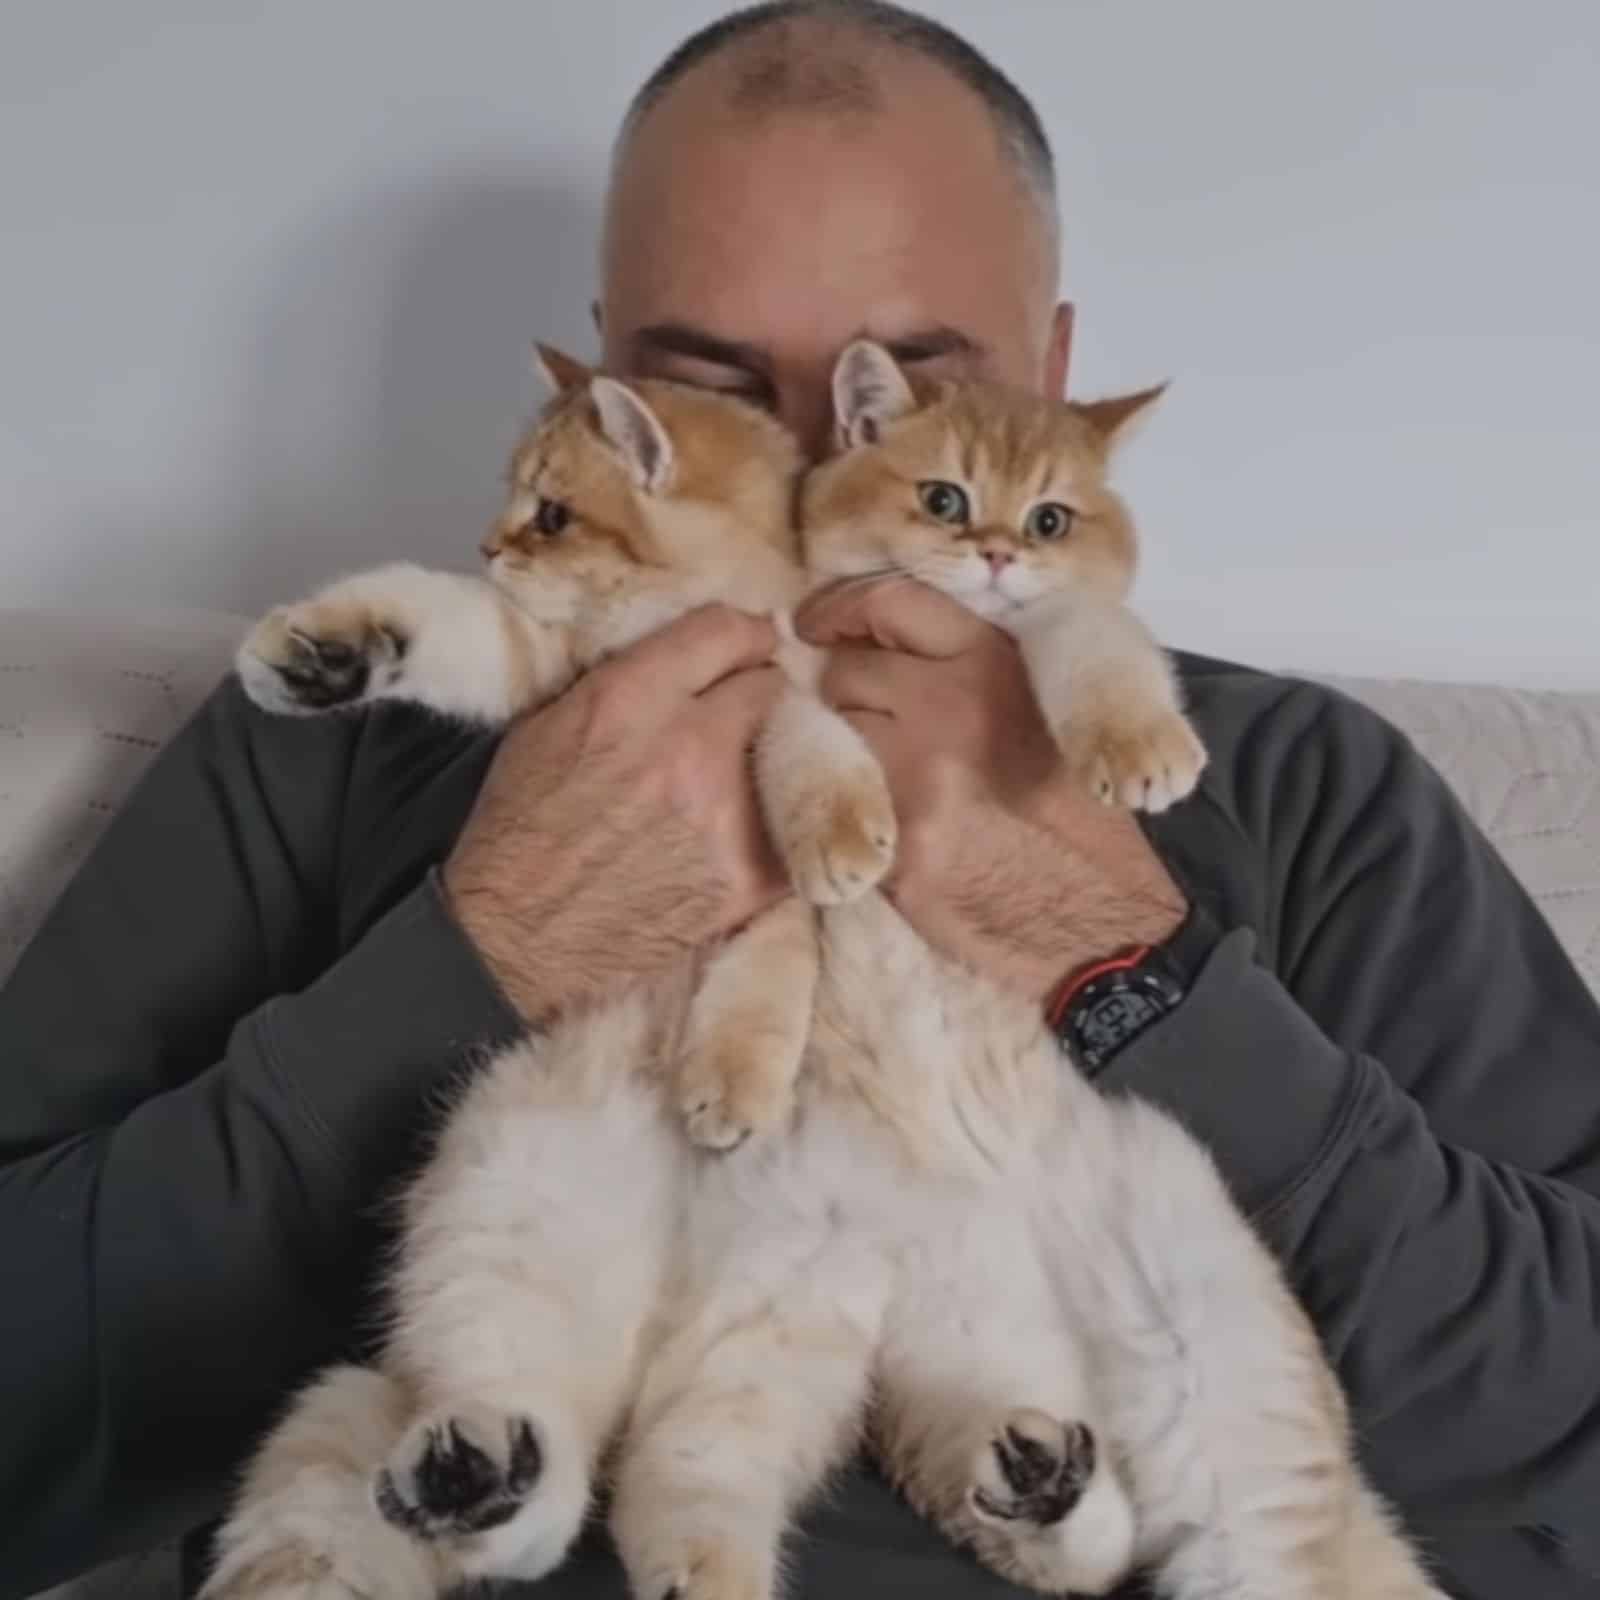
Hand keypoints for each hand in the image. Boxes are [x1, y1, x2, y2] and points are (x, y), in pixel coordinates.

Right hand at [443, 606, 787, 1021]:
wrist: (516, 935)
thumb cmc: (521, 830)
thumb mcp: (548, 725)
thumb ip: (625, 682)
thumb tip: (686, 660)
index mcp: (630, 700)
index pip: (726, 629)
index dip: (746, 635)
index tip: (754, 645)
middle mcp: (687, 745)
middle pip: (771, 685)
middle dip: (759, 694)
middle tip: (748, 716)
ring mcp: (726, 812)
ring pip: (798, 750)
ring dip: (778, 753)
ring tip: (755, 770)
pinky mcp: (749, 875)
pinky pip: (802, 822)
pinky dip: (789, 818)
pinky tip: (767, 821)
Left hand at [797, 581, 1186, 1001]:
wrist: (1109, 911)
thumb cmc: (1089, 810)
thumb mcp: (1053, 707)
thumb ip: (981, 669)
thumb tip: (901, 645)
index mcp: (993, 663)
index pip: (889, 603)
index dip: (841, 608)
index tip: (819, 623)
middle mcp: (943, 705)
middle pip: (846, 670)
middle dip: (847, 690)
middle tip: (866, 717)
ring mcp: (910, 773)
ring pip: (832, 733)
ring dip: (847, 748)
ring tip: (886, 773)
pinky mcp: (890, 839)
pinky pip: (839, 800)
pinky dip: (853, 806)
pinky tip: (885, 823)